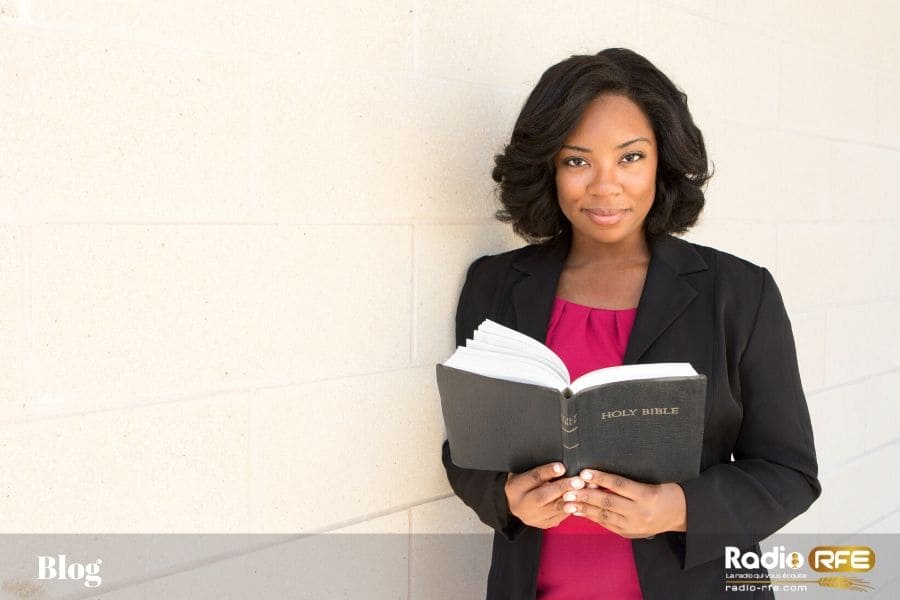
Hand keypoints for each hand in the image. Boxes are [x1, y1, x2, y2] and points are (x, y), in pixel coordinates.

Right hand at [504, 462, 587, 528]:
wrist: (516, 503)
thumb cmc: (524, 482)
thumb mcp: (525, 472)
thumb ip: (541, 470)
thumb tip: (562, 465)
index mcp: (515, 488)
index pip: (532, 478)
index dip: (547, 472)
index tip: (561, 467)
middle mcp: (522, 505)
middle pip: (544, 496)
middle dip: (563, 488)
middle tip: (578, 481)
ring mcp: (532, 517)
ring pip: (554, 508)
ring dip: (572, 498)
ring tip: (584, 490)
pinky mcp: (543, 524)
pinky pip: (560, 516)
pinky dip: (572, 507)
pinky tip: (582, 500)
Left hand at [560, 469, 686, 538]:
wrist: (681, 514)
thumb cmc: (666, 492)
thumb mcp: (651, 483)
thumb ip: (627, 482)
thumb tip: (599, 477)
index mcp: (647, 495)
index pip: (619, 484)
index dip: (601, 478)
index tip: (584, 472)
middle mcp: (640, 512)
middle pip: (608, 502)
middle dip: (586, 496)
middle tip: (568, 490)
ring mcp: (634, 525)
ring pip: (605, 515)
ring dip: (584, 509)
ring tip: (568, 503)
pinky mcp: (630, 533)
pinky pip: (607, 524)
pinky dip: (592, 517)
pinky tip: (580, 511)